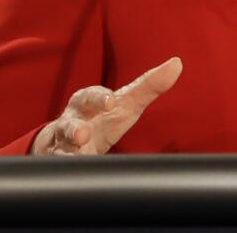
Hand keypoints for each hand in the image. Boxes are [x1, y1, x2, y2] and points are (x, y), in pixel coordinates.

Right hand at [31, 56, 182, 154]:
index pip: (91, 96)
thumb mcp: (126, 103)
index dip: (100, 98)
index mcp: (87, 102)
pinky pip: (59, 166)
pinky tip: (72, 173)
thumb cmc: (103, 117)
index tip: (110, 102)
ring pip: (60, 148)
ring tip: (75, 159)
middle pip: (69, 123)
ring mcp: (62, 144)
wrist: (68, 140)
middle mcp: (71, 121)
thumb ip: (150, 86)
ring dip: (65, 153)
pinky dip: (63, 168)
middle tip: (82, 135)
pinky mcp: (60, 162)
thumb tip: (177, 63)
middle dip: (74, 129)